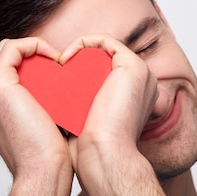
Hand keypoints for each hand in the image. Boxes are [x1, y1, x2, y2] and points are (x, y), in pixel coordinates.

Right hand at [0, 37, 71, 181]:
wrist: (42, 171)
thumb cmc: (46, 156)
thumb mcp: (39, 124)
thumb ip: (36, 106)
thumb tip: (55, 94)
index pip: (6, 71)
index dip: (31, 63)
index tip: (58, 70)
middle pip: (6, 59)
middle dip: (33, 54)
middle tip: (60, 63)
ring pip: (8, 51)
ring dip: (34, 49)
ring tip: (59, 61)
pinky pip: (13, 48)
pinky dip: (34, 45)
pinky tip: (55, 57)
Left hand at [58, 34, 157, 188]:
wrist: (105, 154)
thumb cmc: (93, 147)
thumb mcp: (87, 121)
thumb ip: (82, 108)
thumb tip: (59, 100)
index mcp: (136, 96)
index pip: (108, 71)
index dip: (82, 69)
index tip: (56, 78)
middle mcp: (142, 83)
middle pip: (106, 59)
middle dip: (80, 59)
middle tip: (54, 68)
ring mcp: (141, 73)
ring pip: (105, 49)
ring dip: (79, 51)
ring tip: (58, 63)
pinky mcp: (133, 65)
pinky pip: (105, 40)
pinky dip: (83, 42)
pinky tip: (64, 58)